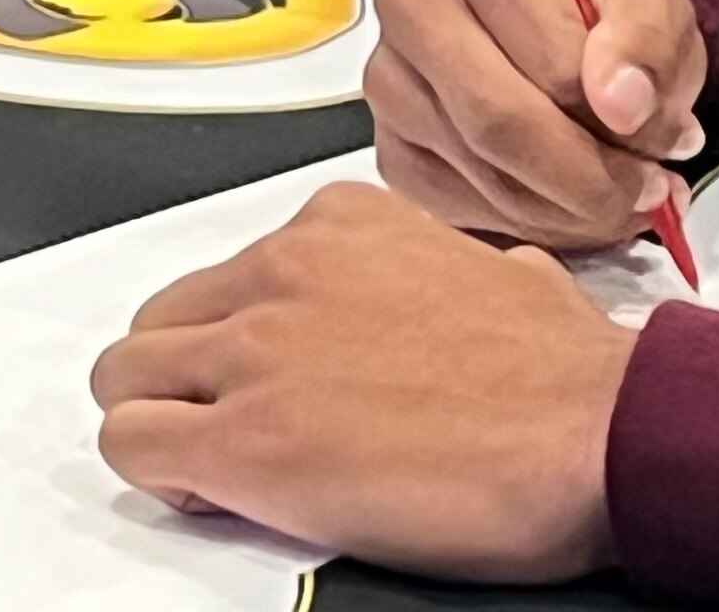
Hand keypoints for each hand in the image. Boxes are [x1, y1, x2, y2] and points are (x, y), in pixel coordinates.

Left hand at [92, 182, 628, 586]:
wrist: (592, 432)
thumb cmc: (565, 374)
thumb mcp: (503, 270)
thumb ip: (445, 270)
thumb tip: (471, 288)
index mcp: (343, 224)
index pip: (232, 273)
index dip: (246, 338)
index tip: (277, 375)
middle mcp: (287, 270)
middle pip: (162, 320)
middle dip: (186, 378)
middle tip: (234, 424)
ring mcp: (258, 353)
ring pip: (126, 377)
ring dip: (161, 422)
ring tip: (220, 465)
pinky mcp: (245, 442)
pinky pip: (133, 445)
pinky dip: (161, 476)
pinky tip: (220, 494)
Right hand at [369, 0, 708, 250]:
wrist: (557, 35)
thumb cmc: (602, 14)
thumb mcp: (652, 5)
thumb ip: (648, 41)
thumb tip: (622, 106)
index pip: (552, 59)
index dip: (622, 120)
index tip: (672, 145)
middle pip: (499, 120)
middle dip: (590, 180)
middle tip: (651, 197)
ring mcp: (387, 77)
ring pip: (483, 174)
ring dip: (568, 210)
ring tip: (625, 202)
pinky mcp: (388, 146)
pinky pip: (457, 211)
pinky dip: (528, 226)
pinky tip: (570, 207)